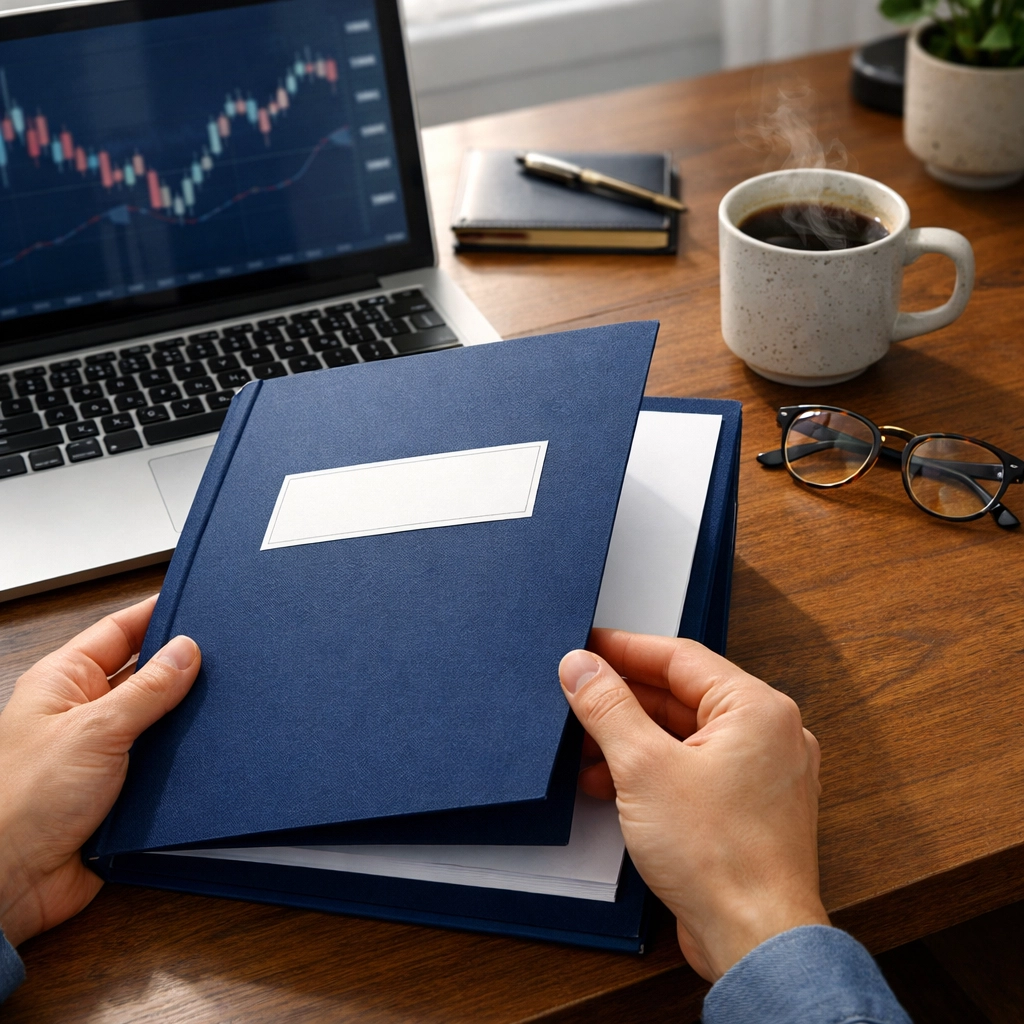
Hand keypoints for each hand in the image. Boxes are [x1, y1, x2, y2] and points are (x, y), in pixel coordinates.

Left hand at [0, 596, 200, 946]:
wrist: (10, 885)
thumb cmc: (21, 802)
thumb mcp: (94, 730)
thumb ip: (148, 689)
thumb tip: (186, 649)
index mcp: (65, 682)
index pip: (120, 631)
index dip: (158, 614)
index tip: (200, 605)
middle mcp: (84, 712)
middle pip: (145, 674)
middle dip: (183, 670)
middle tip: (228, 658)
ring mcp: (104, 752)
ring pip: (160, 721)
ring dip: (186, 720)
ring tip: (227, 704)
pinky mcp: (123, 791)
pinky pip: (166, 764)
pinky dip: (188, 760)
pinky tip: (215, 752)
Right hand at [559, 630, 827, 981]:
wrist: (754, 939)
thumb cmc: (723, 860)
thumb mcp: (643, 767)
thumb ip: (607, 708)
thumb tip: (581, 667)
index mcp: (758, 709)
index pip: (680, 658)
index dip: (625, 649)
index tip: (588, 647)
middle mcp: (768, 735)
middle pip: (681, 696)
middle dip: (624, 702)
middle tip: (578, 696)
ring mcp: (761, 774)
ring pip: (684, 735)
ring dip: (632, 741)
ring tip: (586, 750)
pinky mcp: (746, 808)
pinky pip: (693, 769)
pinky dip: (653, 771)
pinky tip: (613, 785)